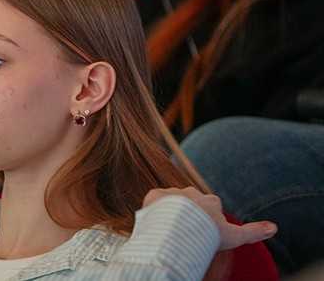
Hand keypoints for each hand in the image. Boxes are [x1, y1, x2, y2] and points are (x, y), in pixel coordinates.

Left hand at [143, 187, 276, 251]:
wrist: (182, 228)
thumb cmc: (209, 233)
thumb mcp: (235, 235)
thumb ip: (254, 232)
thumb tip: (275, 227)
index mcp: (211, 201)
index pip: (211, 206)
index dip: (208, 219)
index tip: (205, 229)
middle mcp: (192, 193)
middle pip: (190, 202)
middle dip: (189, 213)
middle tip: (186, 231)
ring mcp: (173, 193)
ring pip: (171, 201)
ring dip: (170, 212)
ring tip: (169, 229)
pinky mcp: (155, 195)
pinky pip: (154, 200)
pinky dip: (154, 209)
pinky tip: (154, 221)